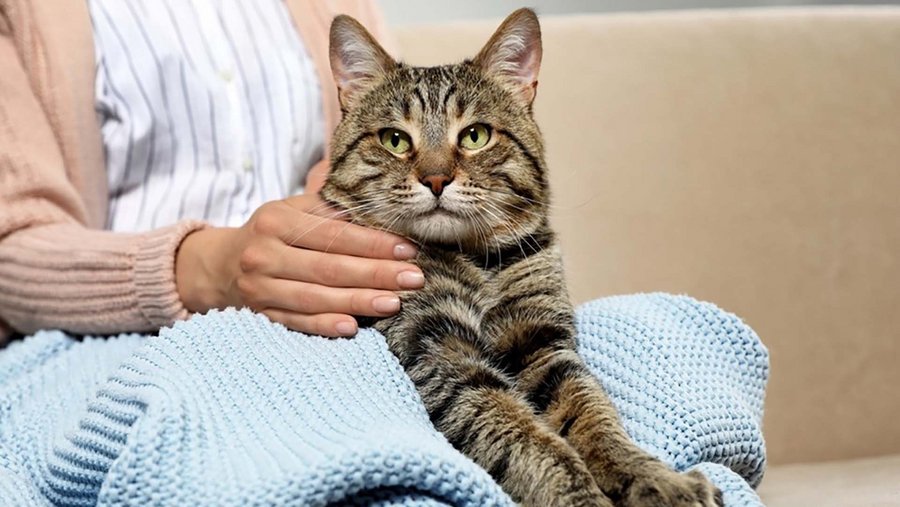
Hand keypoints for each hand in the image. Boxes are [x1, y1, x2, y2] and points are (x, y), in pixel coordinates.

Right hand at [175, 194, 423, 336]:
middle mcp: (264, 254)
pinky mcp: (259, 315)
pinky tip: (352, 328)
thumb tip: (381, 210)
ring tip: (395, 302)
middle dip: (376, 273)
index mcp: (276, 221)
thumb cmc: (272, 234)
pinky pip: (296, 323)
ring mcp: (259, 288)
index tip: (408, 249)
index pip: (334, 234)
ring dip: (358, 301)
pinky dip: (324, 326)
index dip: (373, 243)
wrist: (220, 265)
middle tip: (414, 279)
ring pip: (316, 297)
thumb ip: (330, 210)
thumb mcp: (292, 211)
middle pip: (329, 267)